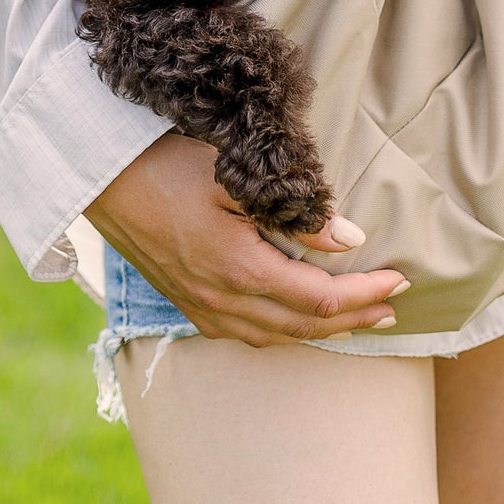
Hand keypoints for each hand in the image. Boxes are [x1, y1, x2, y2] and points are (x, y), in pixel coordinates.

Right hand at [84, 132, 407, 347]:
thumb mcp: (234, 177)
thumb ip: (294, 211)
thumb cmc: (168, 165)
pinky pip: (247, 335)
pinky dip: (284, 333)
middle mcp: (222, 301)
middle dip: (354, 319)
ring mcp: (202, 309)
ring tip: (358, 318)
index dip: (365, 293)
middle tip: (393, 307)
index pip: (320, 298)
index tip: (401, 280)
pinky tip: (296, 319)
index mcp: (239, 269)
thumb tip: (349, 238)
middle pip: (304, 327)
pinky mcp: (188, 305)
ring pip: (276, 338)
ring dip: (322, 331)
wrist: (102, 179)